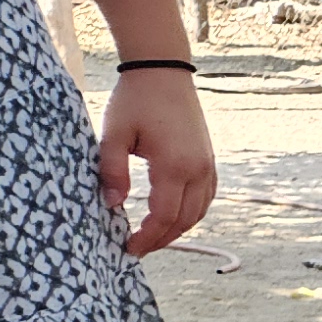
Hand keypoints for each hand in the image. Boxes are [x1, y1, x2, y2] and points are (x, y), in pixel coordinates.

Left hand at [95, 66, 216, 254]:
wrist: (163, 72)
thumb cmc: (135, 100)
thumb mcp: (114, 134)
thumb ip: (112, 171)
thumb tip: (112, 205)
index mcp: (174, 166)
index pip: (163, 216)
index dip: (147, 238)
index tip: (128, 249)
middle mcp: (197, 170)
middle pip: (185, 220)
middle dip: (162, 239)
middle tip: (139, 248)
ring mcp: (207, 165)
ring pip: (199, 212)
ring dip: (178, 229)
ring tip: (155, 236)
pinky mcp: (209, 159)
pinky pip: (207, 197)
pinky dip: (192, 213)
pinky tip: (175, 216)